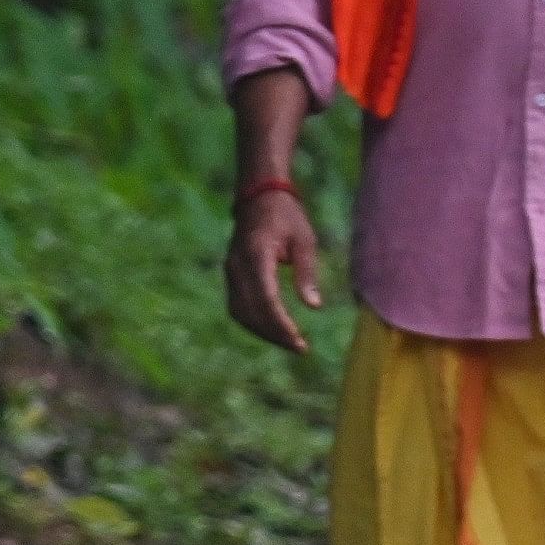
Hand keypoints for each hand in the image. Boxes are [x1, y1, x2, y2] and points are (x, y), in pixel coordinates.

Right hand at [222, 189, 323, 353]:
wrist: (259, 196)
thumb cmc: (287, 216)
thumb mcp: (304, 240)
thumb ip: (307, 273)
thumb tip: (314, 307)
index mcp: (256, 255)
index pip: (266, 299)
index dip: (281, 324)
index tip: (299, 341)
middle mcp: (237, 266)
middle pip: (251, 311)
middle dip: (274, 334)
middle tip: (300, 348)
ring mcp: (230, 271)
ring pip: (240, 312)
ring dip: (262, 332)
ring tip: (289, 343)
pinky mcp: (231, 274)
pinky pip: (237, 306)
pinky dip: (253, 322)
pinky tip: (273, 330)